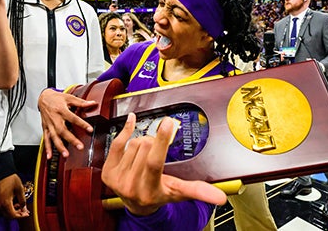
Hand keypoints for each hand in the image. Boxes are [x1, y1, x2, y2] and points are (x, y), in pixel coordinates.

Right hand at [0, 174, 29, 218]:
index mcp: (5, 203)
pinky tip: (14, 203)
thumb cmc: (11, 180)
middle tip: (24, 211)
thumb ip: (23, 201)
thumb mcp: (20, 190)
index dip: (21, 216)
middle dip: (17, 215)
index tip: (26, 214)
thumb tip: (24, 209)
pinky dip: (9, 208)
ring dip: (13, 211)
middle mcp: (0, 204)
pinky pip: (3, 208)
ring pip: (5, 212)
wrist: (2, 173)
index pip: (13, 215)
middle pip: (8, 216)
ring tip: (20, 205)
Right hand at [38, 89, 97, 158]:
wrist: (43, 98)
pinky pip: (45, 139)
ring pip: (54, 137)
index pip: (73, 118)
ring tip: (66, 154)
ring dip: (59, 146)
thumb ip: (81, 102)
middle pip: (63, 130)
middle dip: (71, 139)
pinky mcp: (45, 128)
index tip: (89, 129)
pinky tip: (50, 156)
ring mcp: (49, 124)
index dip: (82, 124)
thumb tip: (92, 103)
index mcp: (61, 110)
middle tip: (79, 146)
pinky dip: (47, 148)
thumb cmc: (56, 98)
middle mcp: (55, 118)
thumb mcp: (69, 97)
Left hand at [101, 113, 226, 215]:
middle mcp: (131, 186)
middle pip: (145, 145)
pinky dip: (126, 130)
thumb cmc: (160, 194)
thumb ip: (198, 191)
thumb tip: (220, 198)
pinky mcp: (107, 172)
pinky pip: (117, 142)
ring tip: (146, 153)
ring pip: (133, 142)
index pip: (155, 162)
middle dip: (154, 141)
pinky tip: (131, 122)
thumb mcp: (179, 193)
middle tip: (158, 148)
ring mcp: (117, 179)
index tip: (168, 122)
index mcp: (150, 190)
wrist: (137, 205)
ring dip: (142, 142)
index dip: (161, 140)